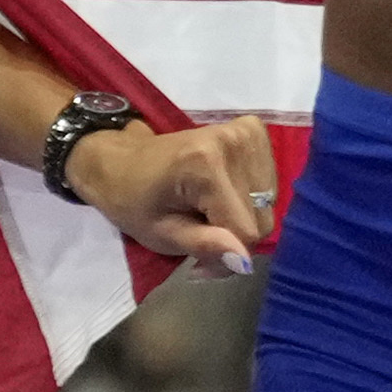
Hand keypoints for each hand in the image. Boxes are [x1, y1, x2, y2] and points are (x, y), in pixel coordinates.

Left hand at [63, 111, 279, 271]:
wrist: (123, 160)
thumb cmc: (134, 201)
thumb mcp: (161, 234)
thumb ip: (204, 245)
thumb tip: (243, 261)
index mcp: (205, 164)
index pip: (247, 231)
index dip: (228, 256)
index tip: (201, 262)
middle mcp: (233, 141)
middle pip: (261, 218)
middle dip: (236, 238)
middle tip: (202, 236)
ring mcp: (246, 131)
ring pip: (268, 203)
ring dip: (243, 217)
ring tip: (209, 215)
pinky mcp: (252, 129)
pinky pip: (268, 181)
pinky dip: (249, 196)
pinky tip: (223, 193)